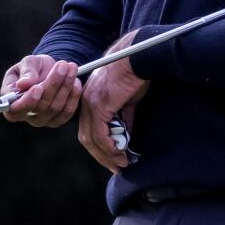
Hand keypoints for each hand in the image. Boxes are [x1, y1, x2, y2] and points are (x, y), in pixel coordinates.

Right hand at [0, 55, 81, 127]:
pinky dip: (73, 96)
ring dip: (65, 86)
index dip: (27, 101)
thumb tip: (23, 84)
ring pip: (55, 107)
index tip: (38, 87)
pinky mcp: (57, 120)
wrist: (48, 71)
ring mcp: (42, 120)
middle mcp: (25, 115)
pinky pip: (67, 112)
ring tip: (71, 68)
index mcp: (11, 103)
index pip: (14, 110)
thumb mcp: (27, 63)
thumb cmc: (33, 68)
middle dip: (53, 84)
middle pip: (40, 106)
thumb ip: (26, 72)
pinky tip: (76, 82)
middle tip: (63, 65)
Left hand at [78, 32, 149, 173]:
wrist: (138, 57)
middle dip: (101, 155)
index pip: (88, 128)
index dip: (99, 146)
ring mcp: (90, 104)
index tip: (112, 158)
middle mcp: (86, 102)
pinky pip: (100, 134)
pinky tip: (120, 154)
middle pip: (87, 137)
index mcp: (90, 99)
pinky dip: (109, 147)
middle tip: (116, 167)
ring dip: (106, 155)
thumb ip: (124, 118)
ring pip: (92, 138)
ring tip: (121, 164)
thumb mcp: (128, 100)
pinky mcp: (100, 106)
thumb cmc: (135, 74)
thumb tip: (126, 137)